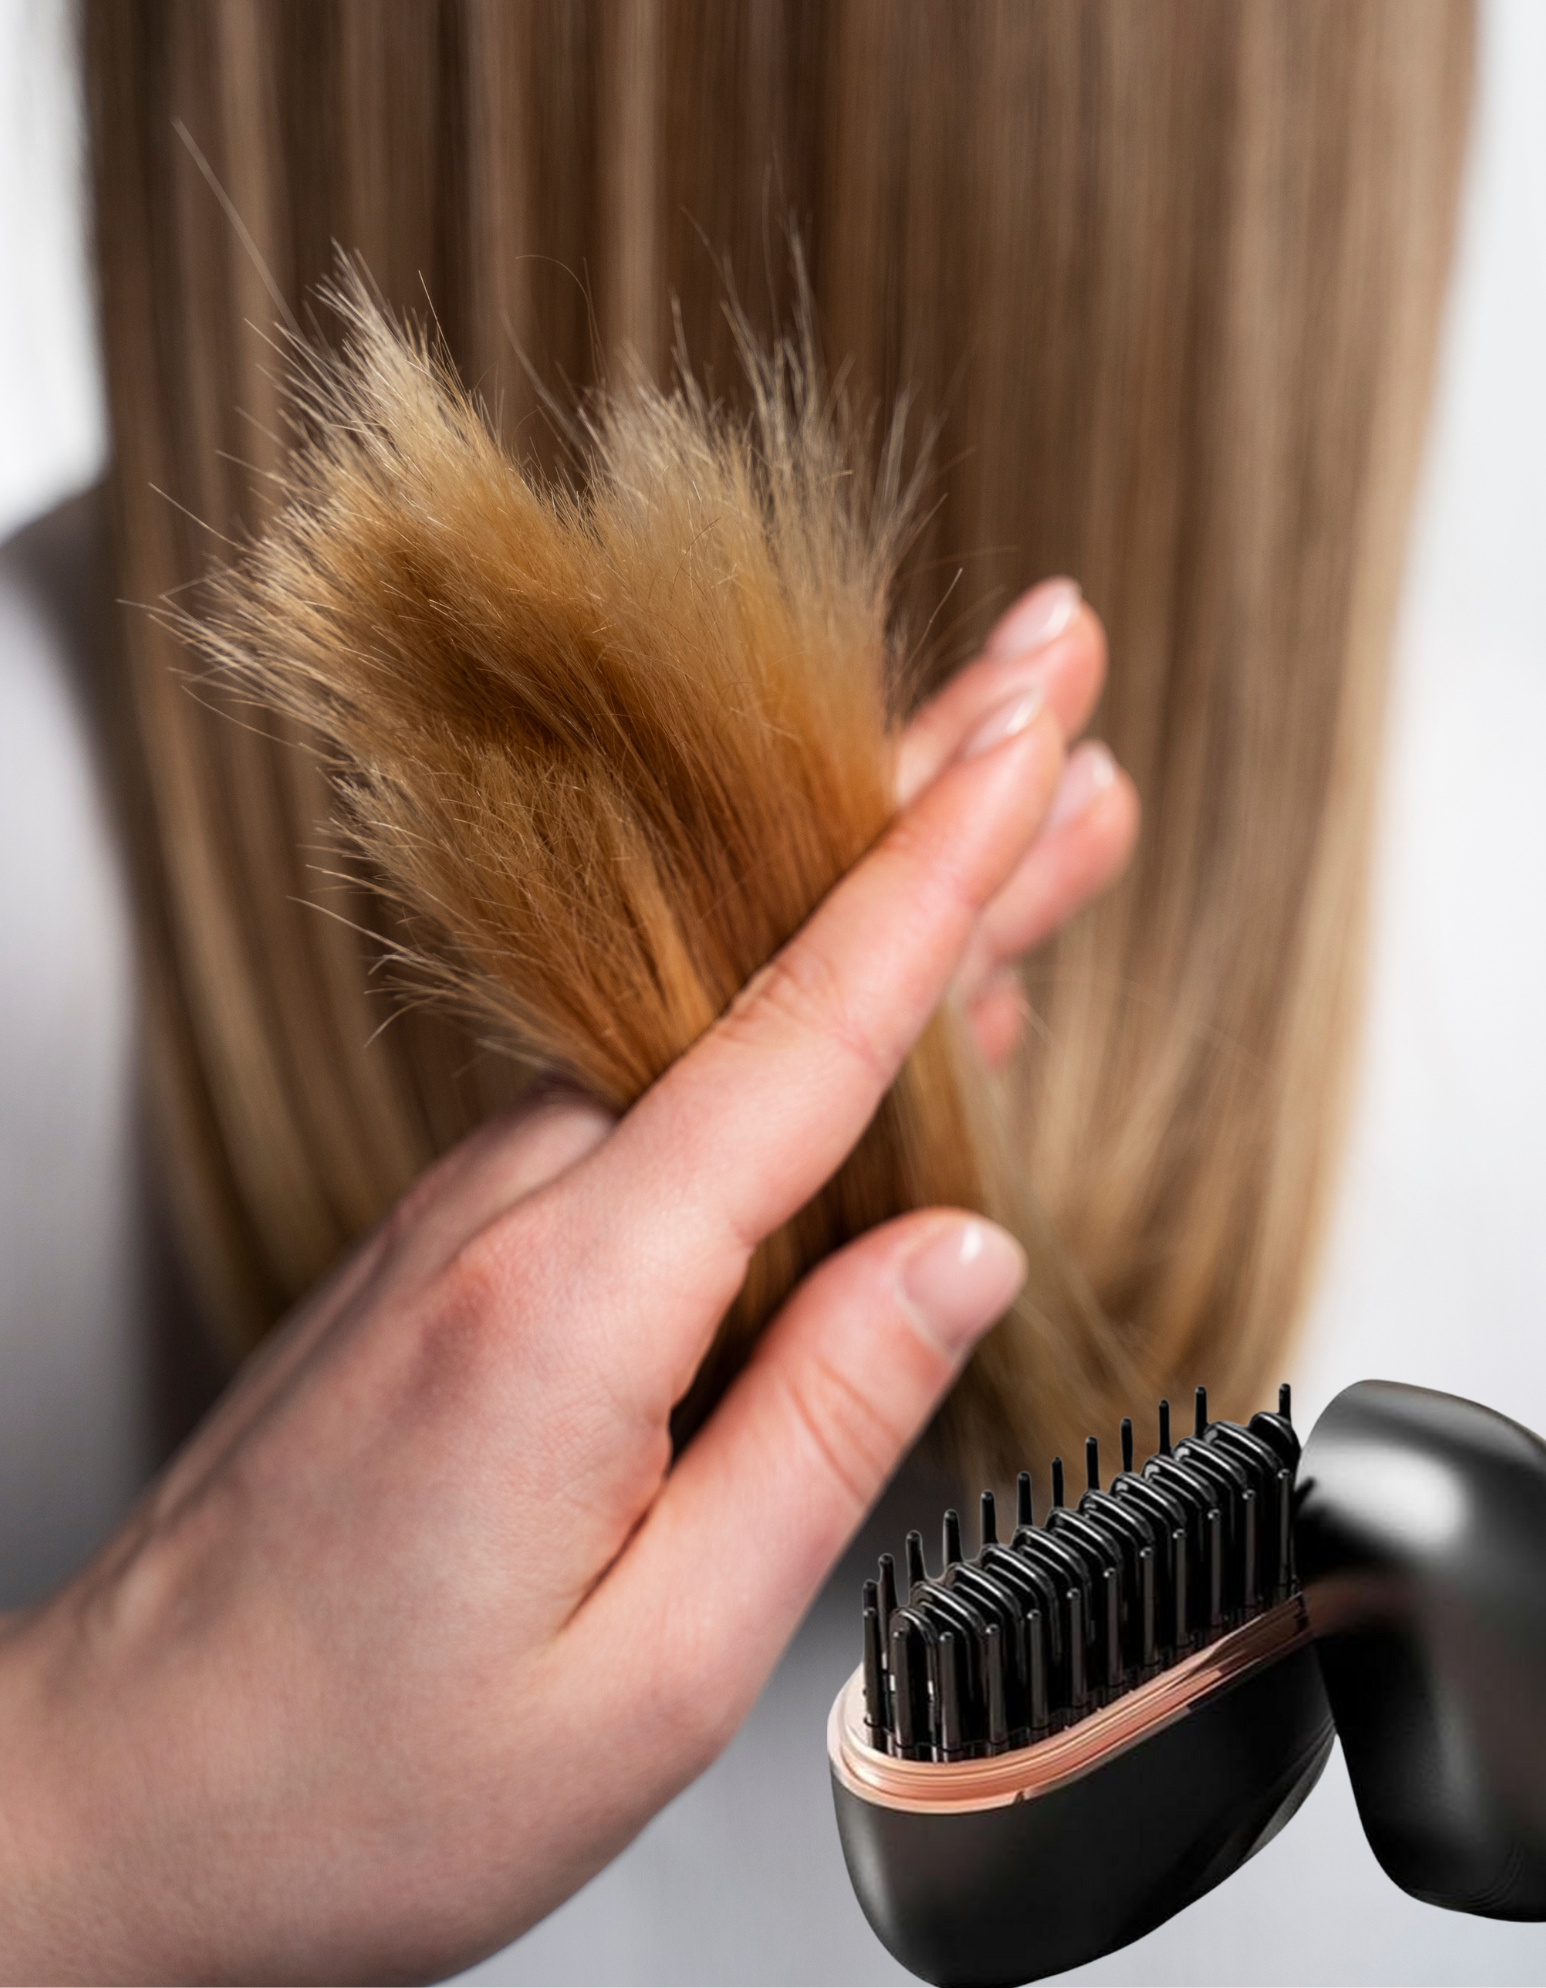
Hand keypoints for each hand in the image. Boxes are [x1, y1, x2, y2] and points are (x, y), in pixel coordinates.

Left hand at [0, 583, 1134, 1984]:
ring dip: (876, 908)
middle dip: (930, 804)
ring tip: (1020, 804)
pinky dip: (787, 1025)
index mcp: (568, 1297)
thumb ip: (822, 1432)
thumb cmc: (351, 1774)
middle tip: (1058, 673)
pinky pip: (655, 1095)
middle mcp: (510, 1204)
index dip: (945, 869)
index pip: (806, 1034)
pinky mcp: (460, 1238)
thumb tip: (960, 1252)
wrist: (113, 1794)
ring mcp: (473, 1206)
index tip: (1040, 734)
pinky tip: (872, 1007)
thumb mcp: (648, 1667)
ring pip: (718, 1020)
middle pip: (769, 969)